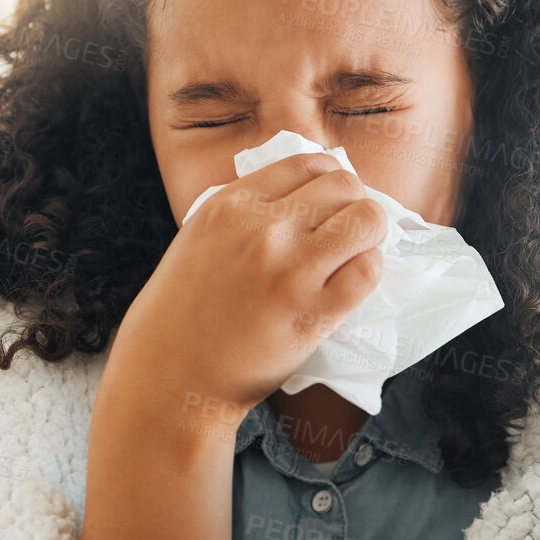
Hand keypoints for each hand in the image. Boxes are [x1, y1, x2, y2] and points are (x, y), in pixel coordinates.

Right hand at [111, 151, 387, 415]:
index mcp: (230, 205)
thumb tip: (307, 196)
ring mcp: (291, 271)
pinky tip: (351, 281)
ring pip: (366, 219)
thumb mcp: (200, 237)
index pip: (308, 163)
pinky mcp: (313, 313)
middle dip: (353, 203)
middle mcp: (262, 230)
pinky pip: (368, 270)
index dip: (329, 179)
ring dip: (369, 232)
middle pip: (344, 184)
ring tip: (354, 252)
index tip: (328, 202)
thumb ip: (246, 212)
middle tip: (346, 229)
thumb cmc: (182, 310)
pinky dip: (368, 269)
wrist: (170, 375)